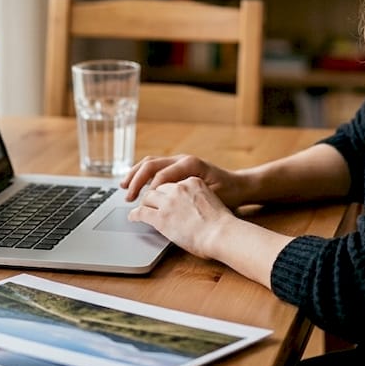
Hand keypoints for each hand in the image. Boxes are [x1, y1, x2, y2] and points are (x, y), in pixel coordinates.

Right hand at [120, 154, 246, 206]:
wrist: (240, 187)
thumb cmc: (229, 194)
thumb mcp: (211, 197)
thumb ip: (189, 198)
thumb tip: (167, 202)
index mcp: (190, 164)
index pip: (160, 175)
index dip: (148, 191)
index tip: (141, 205)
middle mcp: (183, 159)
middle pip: (151, 164)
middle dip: (136, 179)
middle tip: (126, 195)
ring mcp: (180, 161)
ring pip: (151, 163)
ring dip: (136, 174)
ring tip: (124, 187)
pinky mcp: (178, 167)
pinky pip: (156, 167)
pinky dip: (143, 175)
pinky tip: (137, 186)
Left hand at [128, 176, 235, 259]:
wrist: (221, 234)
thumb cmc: (222, 224)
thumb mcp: (212, 201)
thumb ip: (198, 199)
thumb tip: (192, 208)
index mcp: (193, 182)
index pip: (173, 181)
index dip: (166, 189)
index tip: (162, 193)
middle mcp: (179, 188)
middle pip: (158, 186)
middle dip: (152, 193)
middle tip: (145, 198)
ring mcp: (168, 202)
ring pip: (148, 197)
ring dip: (143, 202)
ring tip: (138, 207)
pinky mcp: (161, 217)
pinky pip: (142, 212)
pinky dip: (135, 214)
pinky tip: (133, 217)